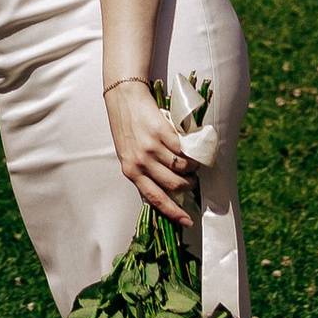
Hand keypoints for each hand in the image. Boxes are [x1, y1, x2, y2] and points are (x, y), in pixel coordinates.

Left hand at [103, 77, 193, 225]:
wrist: (124, 97)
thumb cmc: (126, 126)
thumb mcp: (128, 153)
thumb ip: (143, 170)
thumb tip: (166, 188)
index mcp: (130, 171)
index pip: (155, 199)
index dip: (173, 212)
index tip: (187, 221)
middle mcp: (140, 162)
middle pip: (174, 185)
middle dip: (188, 186)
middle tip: (192, 180)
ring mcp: (151, 147)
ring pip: (182, 168)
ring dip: (192, 169)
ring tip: (193, 164)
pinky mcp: (162, 132)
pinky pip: (183, 150)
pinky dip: (191, 153)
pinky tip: (191, 150)